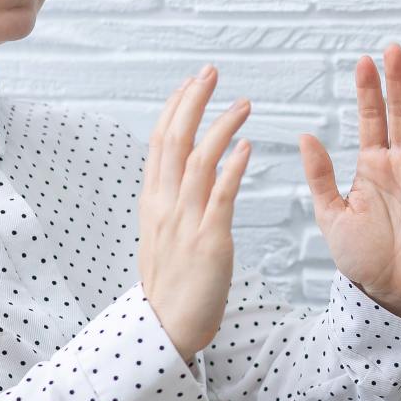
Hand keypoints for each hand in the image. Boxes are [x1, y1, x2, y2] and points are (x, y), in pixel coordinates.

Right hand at [139, 65, 251, 360]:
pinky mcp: (208, 240)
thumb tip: (177, 176)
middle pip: (174, 141)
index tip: (190, 83)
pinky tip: (247, 147)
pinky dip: (232, 169)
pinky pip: (220, 197)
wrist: (167, 328)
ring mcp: (185, 221)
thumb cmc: (171, 284)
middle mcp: (164, 205)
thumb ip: (168, 203)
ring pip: (197, 161)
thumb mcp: (160, 235)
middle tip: (210, 72)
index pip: (160, 142)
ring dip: (220, 127)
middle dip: (192, 102)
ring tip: (243, 104)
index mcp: (153, 202)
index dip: (175, 108)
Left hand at [299, 43, 400, 322]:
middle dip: (397, 82)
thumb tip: (305, 136)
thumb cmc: (359, 256)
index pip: (371, 119)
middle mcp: (400, 165)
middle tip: (394, 49)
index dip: (368, 91)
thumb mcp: (331, 213)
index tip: (363, 61)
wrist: (386, 291)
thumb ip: (321, 175)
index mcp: (372, 165)